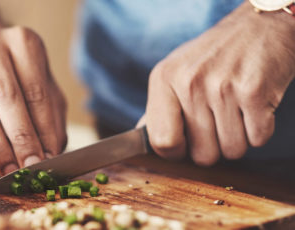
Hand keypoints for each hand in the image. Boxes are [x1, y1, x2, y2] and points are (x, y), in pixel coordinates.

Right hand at [0, 27, 66, 174]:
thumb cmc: (24, 77)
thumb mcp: (46, 90)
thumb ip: (51, 120)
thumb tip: (50, 155)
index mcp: (23, 42)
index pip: (36, 92)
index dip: (43, 129)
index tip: (49, 157)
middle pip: (7, 98)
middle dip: (21, 138)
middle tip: (31, 167)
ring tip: (13, 170)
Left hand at [142, 3, 294, 164]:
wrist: (259, 26)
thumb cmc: (213, 55)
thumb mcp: (176, 71)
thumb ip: (160, 107)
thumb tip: (143, 140)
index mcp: (164, 78)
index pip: (162, 142)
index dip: (176, 153)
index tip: (186, 144)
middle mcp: (189, 82)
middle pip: (201, 155)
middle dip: (213, 147)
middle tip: (218, 120)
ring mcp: (222, 87)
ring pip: (232, 151)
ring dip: (238, 138)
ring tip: (236, 110)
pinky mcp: (254, 92)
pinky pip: (257, 139)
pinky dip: (259, 130)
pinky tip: (253, 106)